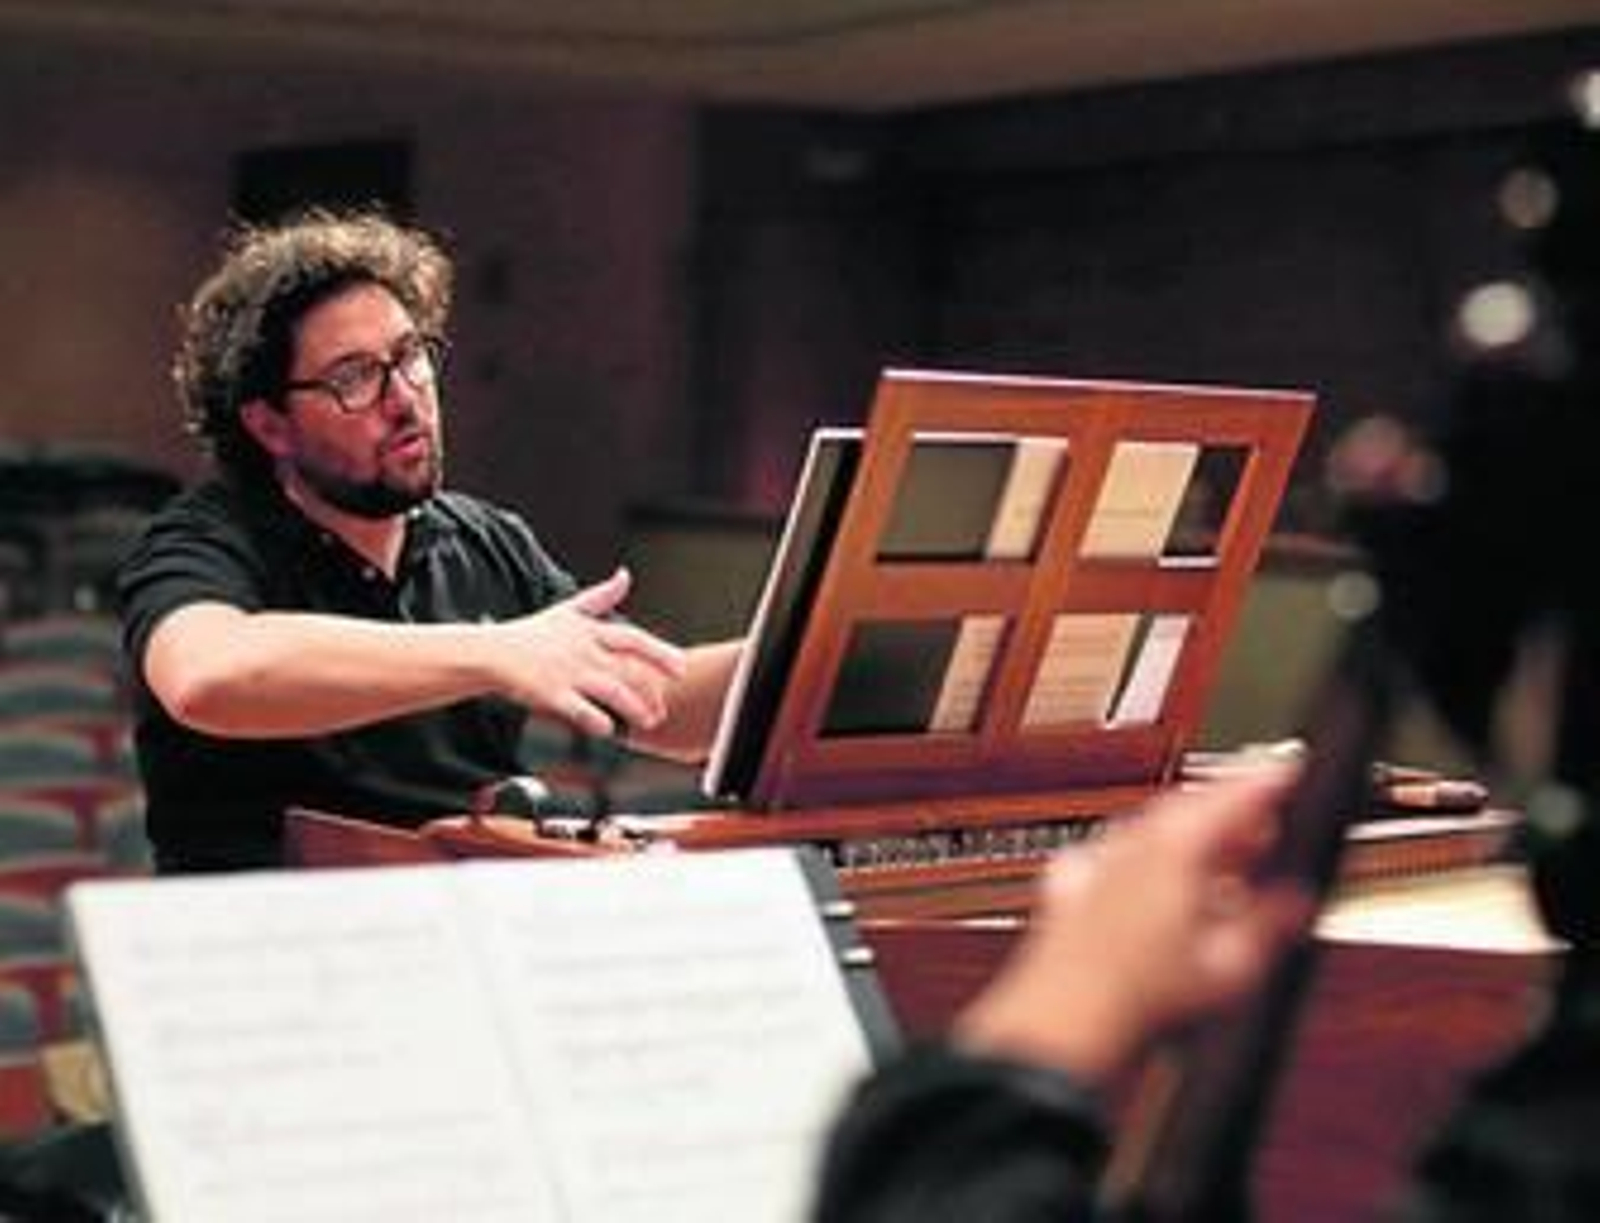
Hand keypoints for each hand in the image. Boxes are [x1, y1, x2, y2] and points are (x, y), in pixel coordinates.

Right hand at [493, 567, 687, 737]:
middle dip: (651, 691)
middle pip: (629, 669)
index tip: (680, 668)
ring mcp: (567, 672)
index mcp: (589, 630)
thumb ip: (601, 596)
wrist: (489, 653)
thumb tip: (625, 576)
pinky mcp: (550, 693)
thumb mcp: (567, 610)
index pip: (634, 639)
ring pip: (613, 691)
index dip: (660, 654)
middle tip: (662, 709)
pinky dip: (598, 722)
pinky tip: (607, 729)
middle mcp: (583, 649)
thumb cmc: (530, 636)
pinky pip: (582, 711)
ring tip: (646, 722)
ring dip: (634, 709)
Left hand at [955, 767, 1313, 1084]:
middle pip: (1191, 808)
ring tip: (1218, 871)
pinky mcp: (1071, 887)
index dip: (1269, 780)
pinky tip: (1153, 892)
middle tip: (1263, 835)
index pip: (1233, 793)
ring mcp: (1098, 861)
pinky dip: (1140, 865)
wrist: (1069, 1023)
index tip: (1289, 774)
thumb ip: (1271, 921)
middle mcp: (1132, 842)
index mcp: (1177, 845)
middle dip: (1231, 816)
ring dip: (1188, 840)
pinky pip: (1113, 858)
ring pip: (1151, 830)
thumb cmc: (1141, 998)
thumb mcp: (1232, 965)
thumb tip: (1295, 901)